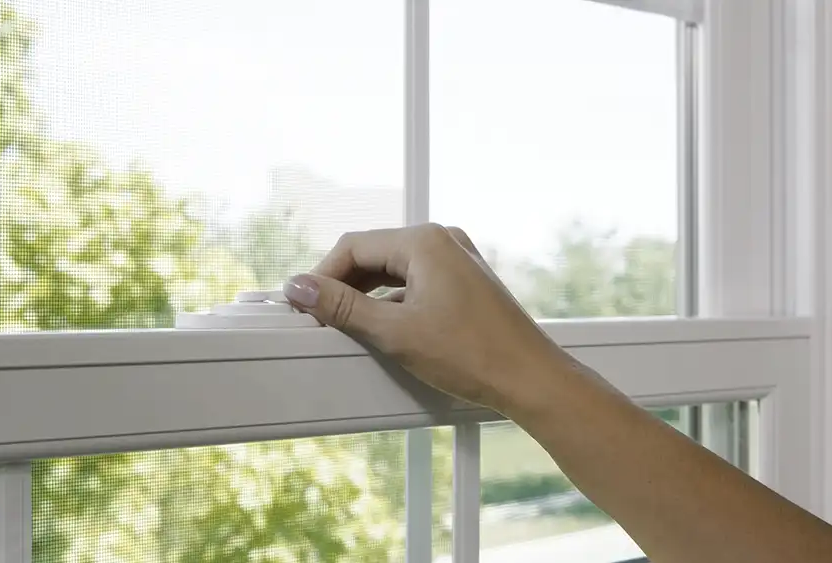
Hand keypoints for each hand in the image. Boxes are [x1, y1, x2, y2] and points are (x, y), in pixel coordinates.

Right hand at [283, 224, 576, 414]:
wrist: (532, 380)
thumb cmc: (472, 354)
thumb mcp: (395, 331)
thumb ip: (343, 307)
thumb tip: (299, 288)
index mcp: (424, 241)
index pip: (354, 246)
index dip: (322, 276)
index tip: (302, 305)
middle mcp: (442, 241)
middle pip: (373, 254)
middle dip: (343, 285)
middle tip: (319, 318)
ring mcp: (457, 260)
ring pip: (393, 270)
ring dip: (366, 295)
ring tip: (345, 326)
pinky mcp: (465, 282)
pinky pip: (415, 282)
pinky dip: (392, 301)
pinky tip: (380, 327)